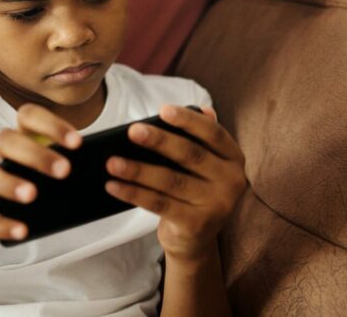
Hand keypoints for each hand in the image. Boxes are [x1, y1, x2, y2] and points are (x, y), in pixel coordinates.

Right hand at [0, 103, 81, 240]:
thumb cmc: (23, 173)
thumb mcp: (41, 161)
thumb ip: (63, 161)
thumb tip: (104, 171)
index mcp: (19, 135)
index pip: (29, 116)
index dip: (52, 125)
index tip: (78, 143)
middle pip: (8, 140)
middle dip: (36, 154)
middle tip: (64, 170)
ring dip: (9, 183)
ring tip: (32, 196)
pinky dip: (2, 223)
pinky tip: (22, 231)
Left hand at [105, 105, 245, 261]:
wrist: (195, 239)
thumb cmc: (194, 189)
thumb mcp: (203, 164)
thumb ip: (201, 138)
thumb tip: (202, 108)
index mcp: (234, 158)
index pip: (213, 133)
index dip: (188, 120)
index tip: (163, 110)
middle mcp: (232, 181)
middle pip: (190, 155)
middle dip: (159, 141)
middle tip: (133, 131)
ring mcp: (216, 205)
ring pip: (171, 181)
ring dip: (138, 170)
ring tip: (112, 162)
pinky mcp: (196, 225)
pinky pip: (159, 204)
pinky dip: (134, 193)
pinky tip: (113, 186)